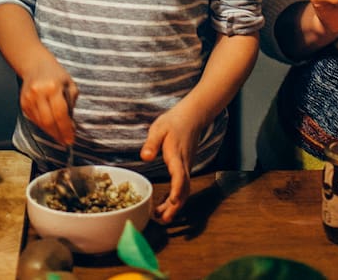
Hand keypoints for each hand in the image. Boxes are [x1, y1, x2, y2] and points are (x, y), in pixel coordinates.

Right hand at [19, 59, 77, 146]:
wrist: (35, 65)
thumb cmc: (56, 74)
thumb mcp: (70, 85)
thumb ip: (71, 104)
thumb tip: (70, 126)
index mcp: (53, 87)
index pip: (60, 114)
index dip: (66, 129)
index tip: (71, 139)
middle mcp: (39, 93)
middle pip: (48, 121)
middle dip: (58, 134)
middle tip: (66, 141)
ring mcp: (29, 99)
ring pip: (40, 123)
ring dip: (51, 132)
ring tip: (60, 135)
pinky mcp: (23, 104)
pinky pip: (34, 120)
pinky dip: (44, 126)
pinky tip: (51, 127)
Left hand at [140, 102, 205, 222]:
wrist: (192, 117)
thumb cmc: (174, 122)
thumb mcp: (159, 128)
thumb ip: (152, 143)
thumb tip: (145, 157)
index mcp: (176, 155)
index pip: (180, 176)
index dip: (176, 190)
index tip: (172, 202)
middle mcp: (184, 165)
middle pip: (184, 190)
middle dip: (175, 207)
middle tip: (162, 220)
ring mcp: (186, 168)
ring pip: (184, 191)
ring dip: (175, 206)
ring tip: (161, 217)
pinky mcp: (185, 169)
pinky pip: (182, 187)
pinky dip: (175, 199)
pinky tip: (165, 205)